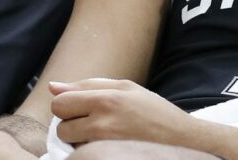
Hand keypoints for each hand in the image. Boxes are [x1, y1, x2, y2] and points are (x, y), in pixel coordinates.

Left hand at [50, 78, 196, 146]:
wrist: (184, 142)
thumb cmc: (155, 111)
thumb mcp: (126, 88)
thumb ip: (87, 85)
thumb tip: (53, 87)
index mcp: (106, 100)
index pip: (60, 103)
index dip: (67, 105)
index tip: (80, 108)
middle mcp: (102, 124)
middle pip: (60, 126)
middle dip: (70, 124)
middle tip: (91, 122)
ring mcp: (104, 146)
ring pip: (70, 143)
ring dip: (79, 140)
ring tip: (101, 135)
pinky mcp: (108, 157)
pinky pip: (84, 155)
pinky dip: (89, 151)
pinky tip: (107, 146)